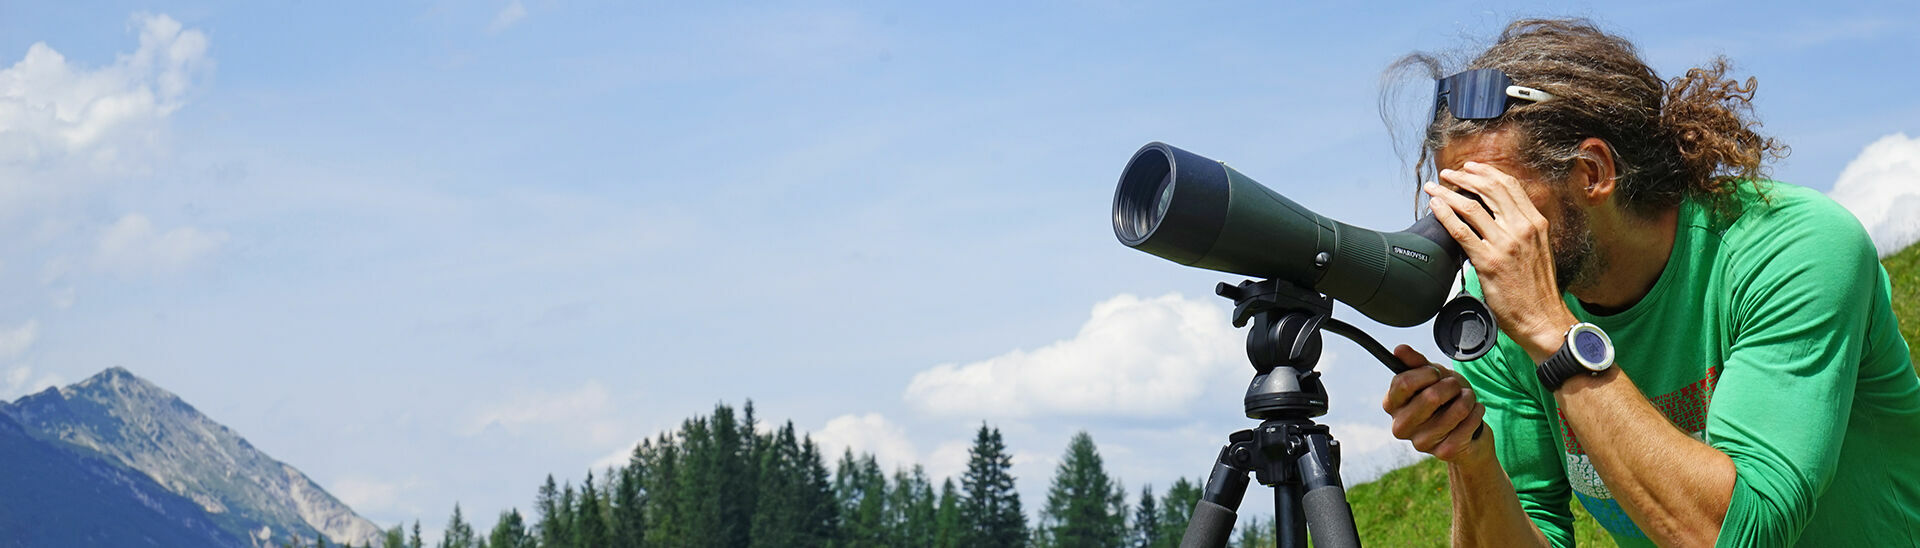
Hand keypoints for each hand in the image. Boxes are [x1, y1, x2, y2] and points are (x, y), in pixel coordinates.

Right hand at [1383, 345, 1491, 463]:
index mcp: (1392, 405)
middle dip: (1451, 385)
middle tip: (1455, 386)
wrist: (1465, 433)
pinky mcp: (1442, 452)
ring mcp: (1421, 442)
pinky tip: (1475, 412)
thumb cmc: (1445, 401)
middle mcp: (1401, 426)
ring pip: (1455, 410)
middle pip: (1431, 396)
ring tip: (1468, 399)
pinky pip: (1468, 424)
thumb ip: (1416, 363)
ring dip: (1468, 399)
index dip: (1426, 373)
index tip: (1436, 374)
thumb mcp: (1431, 378)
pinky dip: (1477, 412)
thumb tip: (1400, 349)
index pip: (1404, 383)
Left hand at [1426, 162, 1576, 359]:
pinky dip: (1444, 215)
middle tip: (1447, 174)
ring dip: (1447, 193)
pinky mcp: (1488, 262)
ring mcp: (1505, 244)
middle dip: (1464, 177)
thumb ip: (1522, 230)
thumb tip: (1499, 216)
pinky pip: (1461, 231)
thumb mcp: (1539, 249)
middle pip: (1489, 189)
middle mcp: (1522, 228)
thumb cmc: (1537, 289)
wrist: (1543, 318)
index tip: (1470, 167)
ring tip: (1433, 188)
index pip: (1509, 186)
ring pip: (1470, 207)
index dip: (1487, 172)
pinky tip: (1434, 208)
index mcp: (1536, 223)